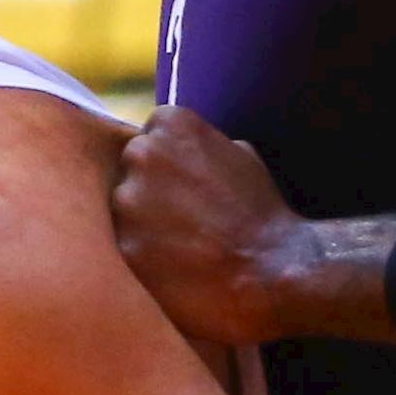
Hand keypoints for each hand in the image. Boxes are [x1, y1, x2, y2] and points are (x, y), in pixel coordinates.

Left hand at [111, 107, 320, 350]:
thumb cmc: (262, 213)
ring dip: (143, 223)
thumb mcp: (242, 156)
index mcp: (172, 124)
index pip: (153, 134)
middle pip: (131, 167)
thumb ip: (203, 145)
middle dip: (151, 189)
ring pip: (123, 208)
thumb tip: (186, 153)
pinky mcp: (123, 245)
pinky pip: (124, 245)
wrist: (272, 271)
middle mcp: (142, 153)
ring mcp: (127, 200)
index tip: (188, 185)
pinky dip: (143, 255)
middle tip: (183, 217)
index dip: (170, 163)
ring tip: (181, 244)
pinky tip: (174, 266)